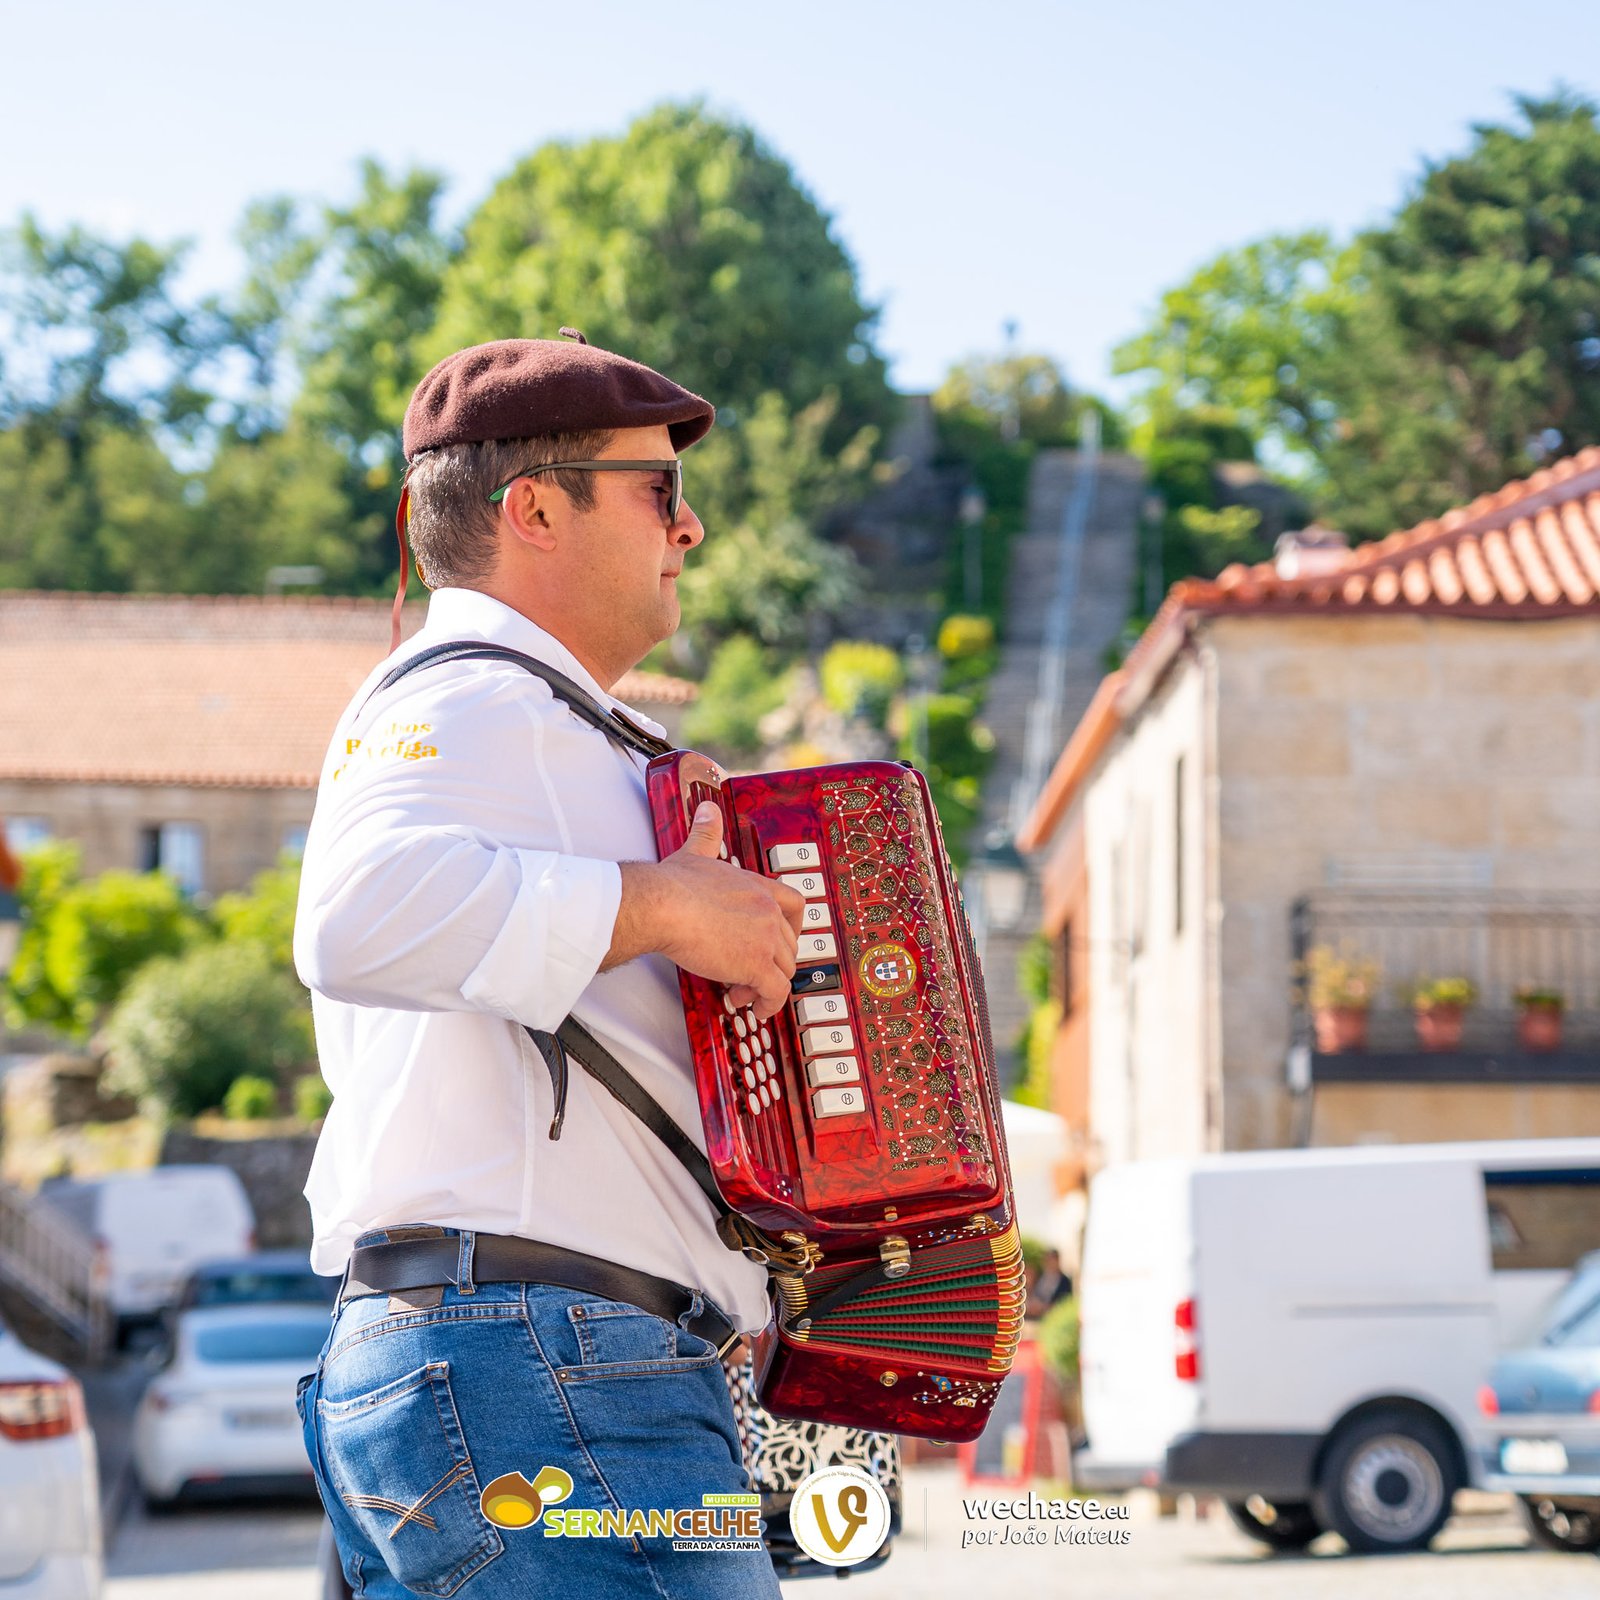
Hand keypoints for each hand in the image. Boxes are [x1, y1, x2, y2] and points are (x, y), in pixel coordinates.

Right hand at [608, 803, 805, 1019]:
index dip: (791, 927)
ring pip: (785, 970)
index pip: (795, 903)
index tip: (777, 941)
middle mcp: (768, 911)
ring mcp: (766, 938)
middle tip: (745, 972)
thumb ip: (706, 832)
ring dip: (765, 985)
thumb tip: (707, 809)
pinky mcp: (757, 965)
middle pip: (790, 943)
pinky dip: (768, 1004)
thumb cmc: (672, 885)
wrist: (661, 905)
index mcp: (758, 886)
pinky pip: (777, 993)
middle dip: (771, 961)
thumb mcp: (695, 852)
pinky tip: (751, 1006)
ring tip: (739, 991)